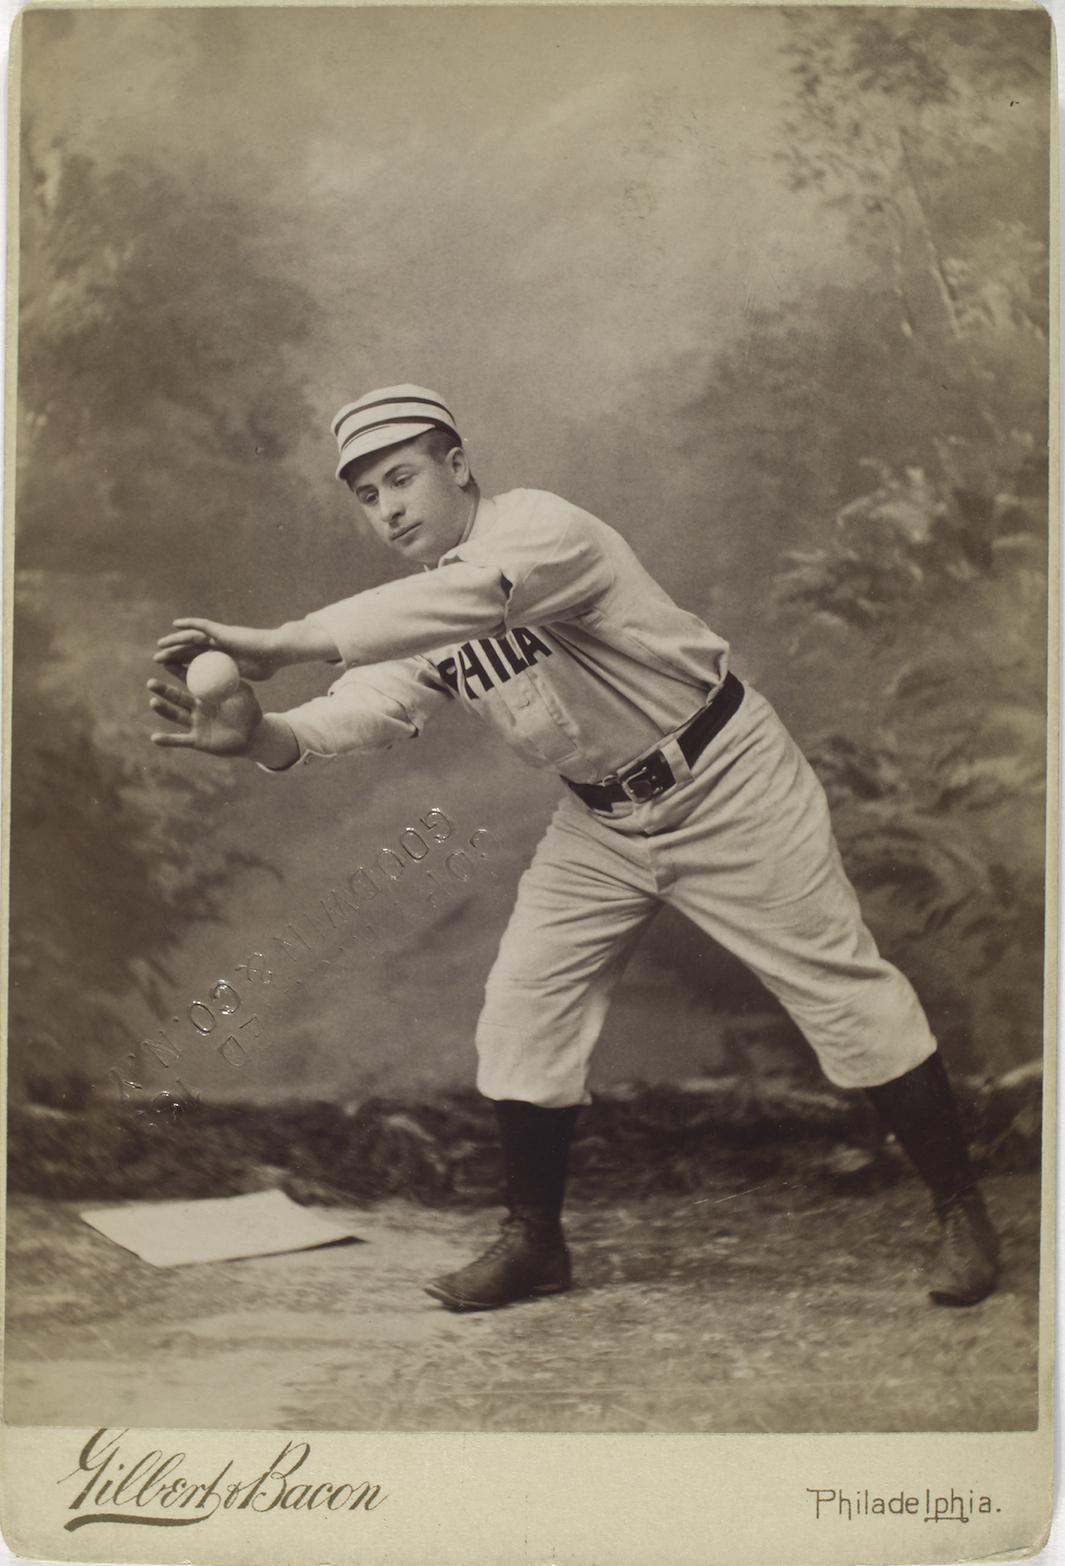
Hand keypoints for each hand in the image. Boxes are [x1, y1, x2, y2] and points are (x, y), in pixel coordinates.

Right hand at [147, 673, 264, 756]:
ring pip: (176, 716)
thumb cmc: (249, 711)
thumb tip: (228, 661)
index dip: (177, 672)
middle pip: (176, 697)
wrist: (253, 736)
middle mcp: (197, 709)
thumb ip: (234, 679)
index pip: (188, 681)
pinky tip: (154, 738)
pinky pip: (180, 740)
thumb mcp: (243, 692)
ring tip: (152, 702)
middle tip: (150, 682)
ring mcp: (196, 724)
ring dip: (163, 710)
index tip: (166, 662)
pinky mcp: (197, 741)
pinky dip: (168, 740)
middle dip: (163, 690)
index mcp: (206, 695)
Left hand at [154, 618, 284, 682]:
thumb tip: (231, 693)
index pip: (197, 661)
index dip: (182, 665)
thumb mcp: (247, 678)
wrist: (276, 652)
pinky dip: (189, 623)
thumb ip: (236, 682)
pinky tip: (175, 624)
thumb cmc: (268, 665)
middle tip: (157, 659)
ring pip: (191, 638)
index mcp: (221, 658)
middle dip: (173, 654)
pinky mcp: (223, 631)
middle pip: (189, 649)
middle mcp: (218, 646)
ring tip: (160, 645)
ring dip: (175, 641)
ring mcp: (220, 637)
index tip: (170, 671)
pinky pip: (202, 625)